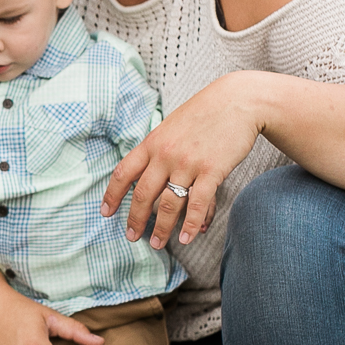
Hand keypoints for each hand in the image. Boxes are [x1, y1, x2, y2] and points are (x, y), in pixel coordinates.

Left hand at [103, 72, 265, 249]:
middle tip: (131, 236)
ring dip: (161, 229)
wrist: (239, 101)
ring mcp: (187, 163)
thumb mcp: (172, 126)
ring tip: (156, 244)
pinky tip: (187, 237)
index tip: (105, 212)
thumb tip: (153, 175)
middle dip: (135, 219)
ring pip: (168, 204)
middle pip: (142, 194)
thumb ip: (159, 148)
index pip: (124, 172)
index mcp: (152, 142)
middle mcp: (165, 154)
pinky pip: (197, 204)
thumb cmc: (206, 113)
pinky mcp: (211, 171)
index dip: (112, 195)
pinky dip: (191, 224)